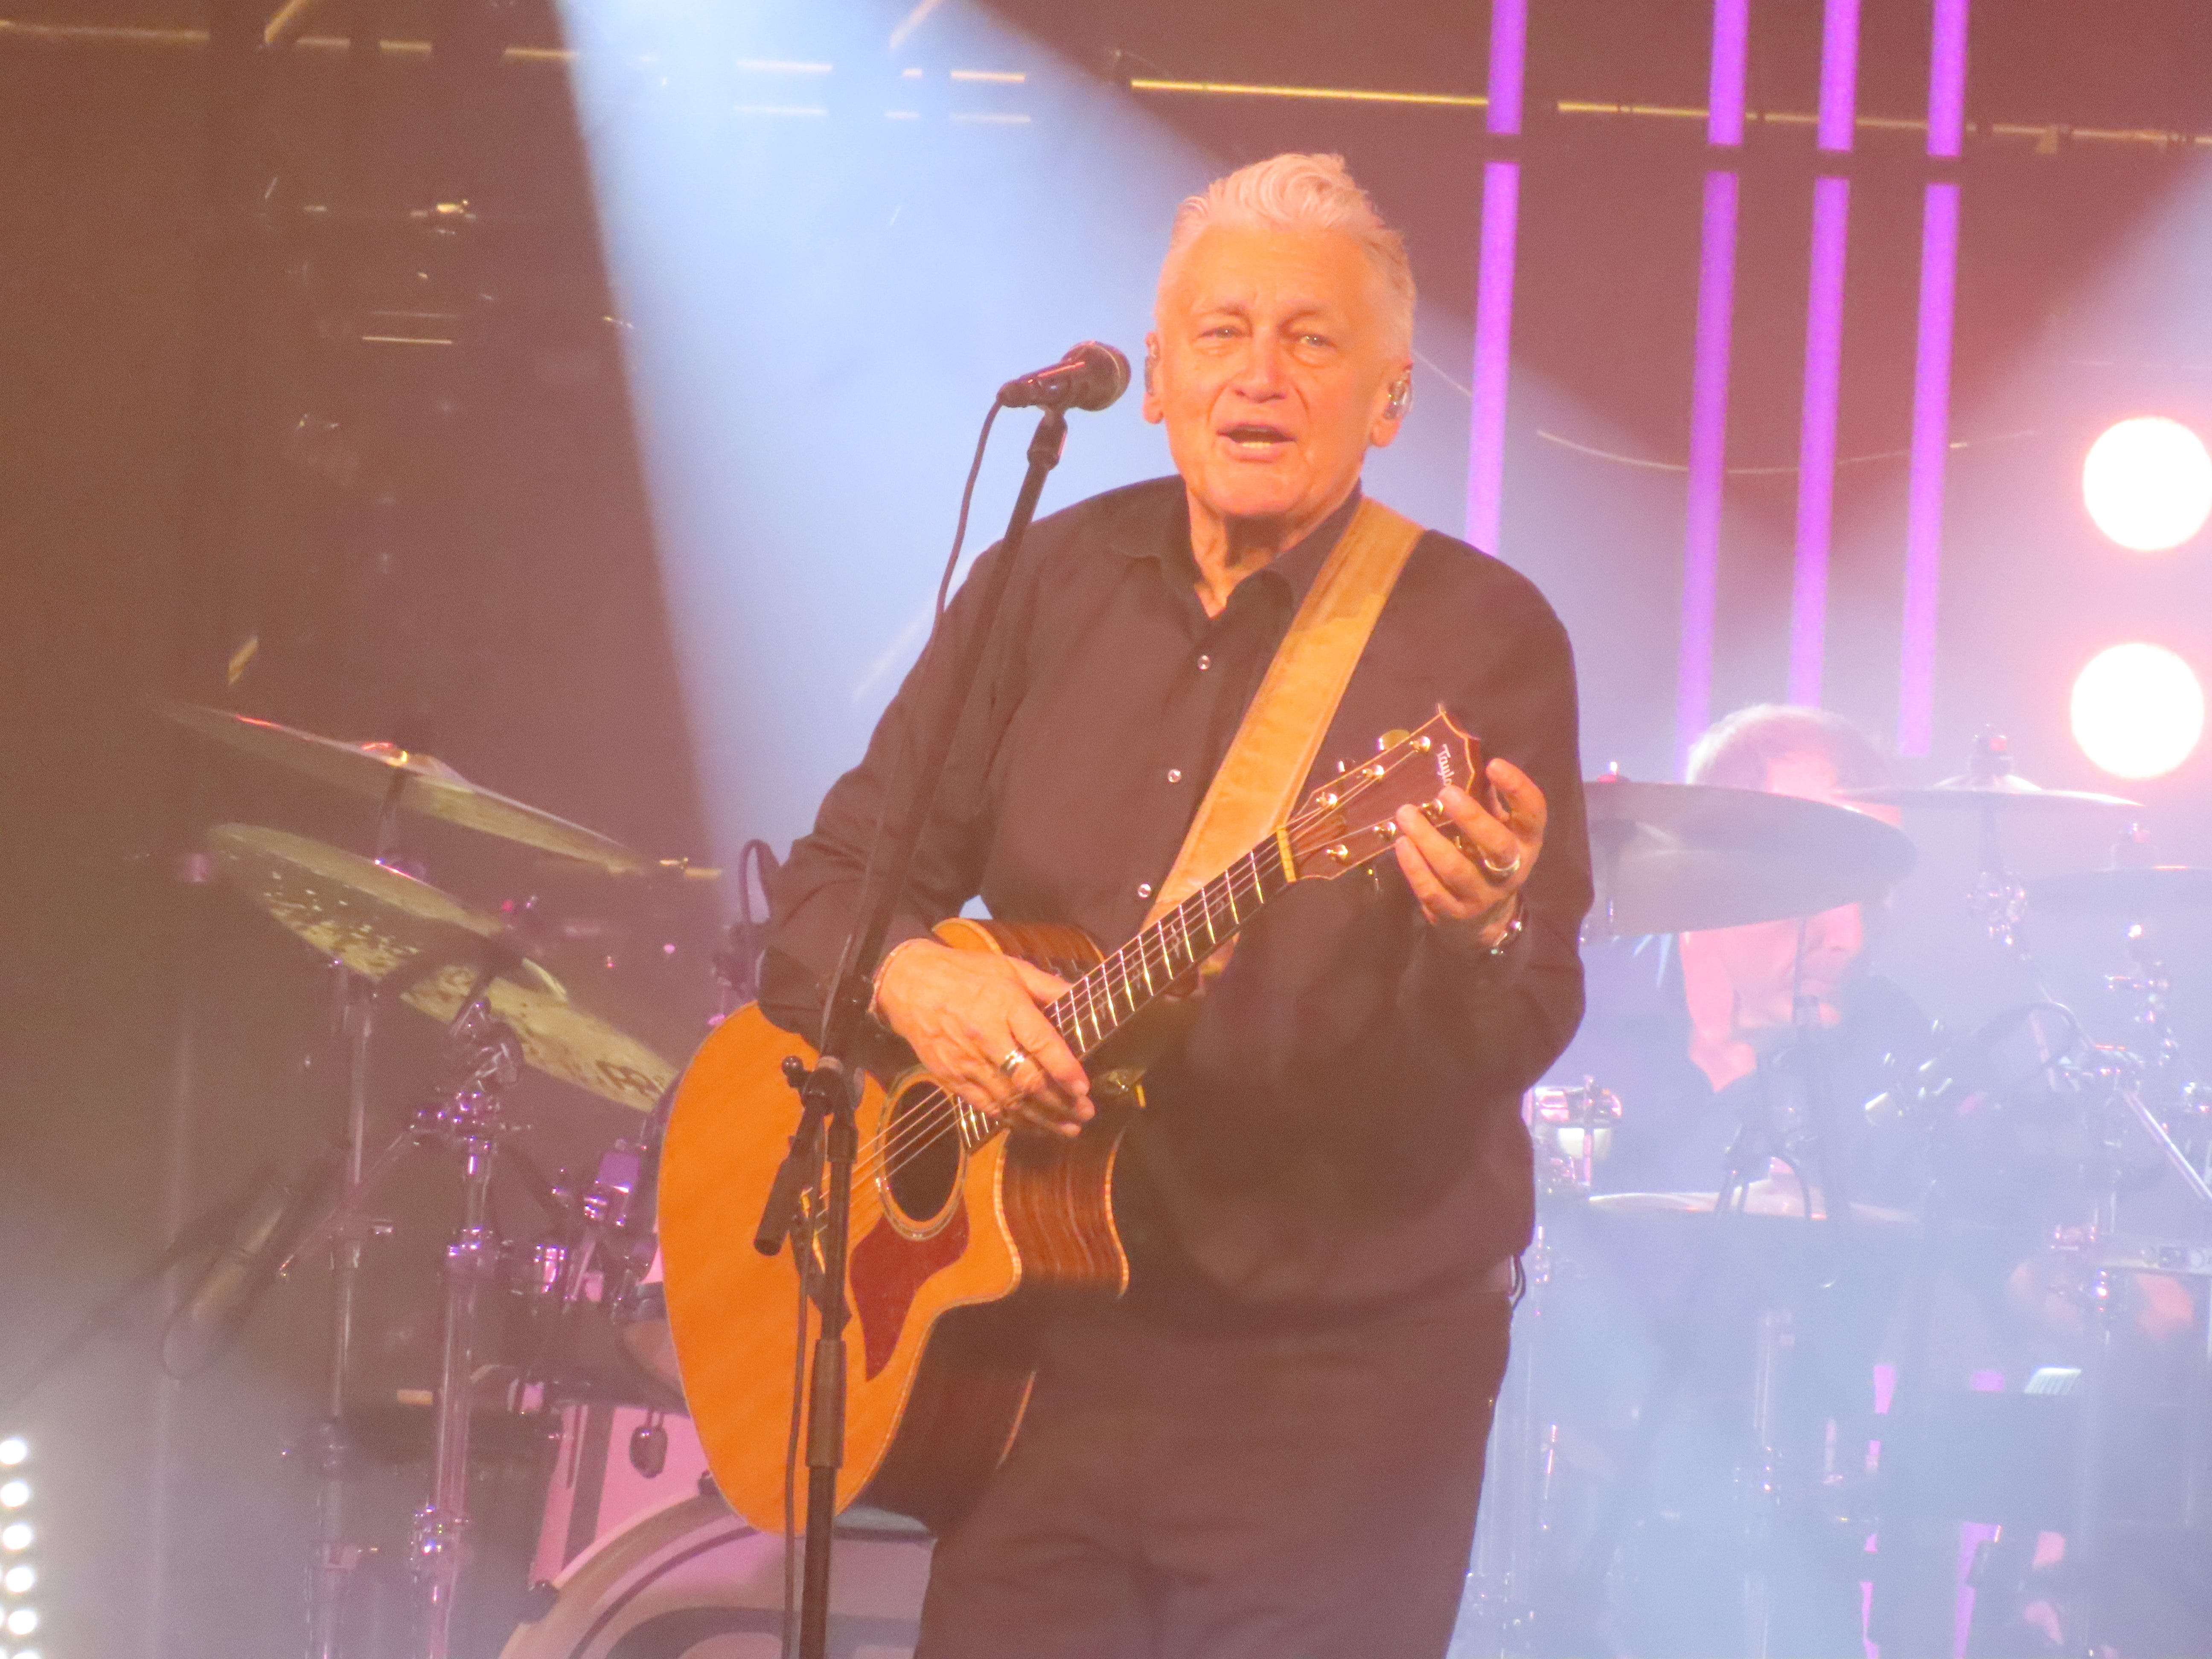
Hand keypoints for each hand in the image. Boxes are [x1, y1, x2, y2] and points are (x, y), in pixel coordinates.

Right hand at [873, 939, 1092, 1136]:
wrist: (909, 985)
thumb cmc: (966, 973)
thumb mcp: (1010, 967)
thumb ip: (1048, 986)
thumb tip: (1082, 999)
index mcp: (1005, 1005)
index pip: (1040, 1042)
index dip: (1064, 1068)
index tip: (1084, 1087)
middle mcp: (986, 1037)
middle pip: (1027, 1079)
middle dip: (1060, 1102)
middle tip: (1086, 1113)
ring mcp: (967, 1062)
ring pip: (1009, 1100)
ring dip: (1042, 1119)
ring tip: (1069, 1128)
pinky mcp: (952, 1079)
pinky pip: (987, 1107)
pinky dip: (1013, 1121)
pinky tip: (1034, 1127)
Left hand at [1391, 757, 1545, 955]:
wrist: (1484, 922)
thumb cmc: (1486, 858)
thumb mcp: (1498, 829)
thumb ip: (1487, 799)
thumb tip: (1464, 756)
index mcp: (1526, 841)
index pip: (1533, 813)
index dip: (1518, 788)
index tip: (1494, 764)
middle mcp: (1511, 870)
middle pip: (1497, 845)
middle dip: (1471, 818)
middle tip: (1444, 792)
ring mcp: (1482, 896)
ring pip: (1457, 869)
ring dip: (1428, 840)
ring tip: (1405, 813)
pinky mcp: (1455, 914)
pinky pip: (1432, 891)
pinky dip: (1414, 867)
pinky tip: (1400, 843)